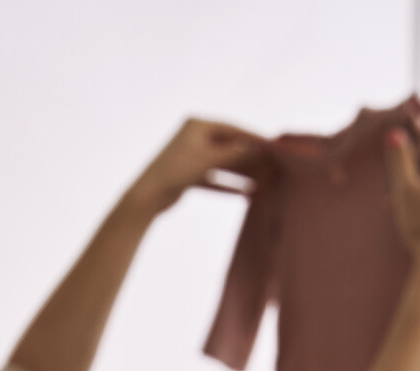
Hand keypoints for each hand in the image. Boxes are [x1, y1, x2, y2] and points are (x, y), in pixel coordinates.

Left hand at [128, 117, 272, 214]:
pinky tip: (244, 194)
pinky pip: (214, 179)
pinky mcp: (189, 175)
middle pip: (229, 147)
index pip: (232, 129)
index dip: (253, 138)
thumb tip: (260, 148)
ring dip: (241, 174)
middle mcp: (195, 137)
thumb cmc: (175, 172)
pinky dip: (227, 185)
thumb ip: (235, 154)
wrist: (147, 196)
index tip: (272, 146)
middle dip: (249, 158)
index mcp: (197, 125)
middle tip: (271, 166)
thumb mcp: (209, 160)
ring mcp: (192, 156)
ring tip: (262, 183)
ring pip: (223, 164)